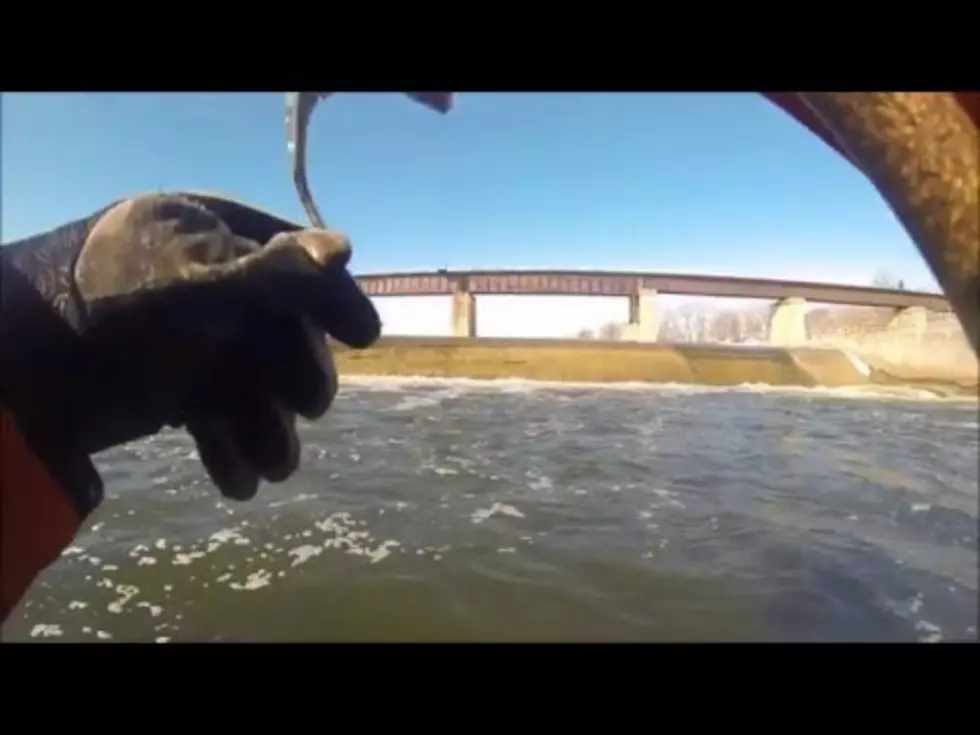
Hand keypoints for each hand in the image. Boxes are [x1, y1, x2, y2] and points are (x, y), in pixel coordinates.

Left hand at [0, 192, 379, 513]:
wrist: (19, 384)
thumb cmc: (108, 318)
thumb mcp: (191, 286)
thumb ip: (268, 271)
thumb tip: (345, 247)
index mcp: (204, 237)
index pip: (290, 260)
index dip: (330, 298)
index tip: (365, 335)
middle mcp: (202, 285)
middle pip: (279, 331)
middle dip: (296, 379)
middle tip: (309, 404)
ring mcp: (187, 339)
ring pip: (252, 382)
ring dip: (268, 429)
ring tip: (274, 468)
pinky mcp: (171, 388)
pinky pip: (219, 414)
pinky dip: (231, 447)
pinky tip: (238, 482)